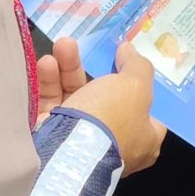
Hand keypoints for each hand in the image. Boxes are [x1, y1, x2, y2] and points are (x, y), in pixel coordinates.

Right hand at [40, 38, 167, 174]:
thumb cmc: (111, 120)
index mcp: (143, 140)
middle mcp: (113, 142)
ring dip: (67, 69)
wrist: (65, 150)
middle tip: (91, 47)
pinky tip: (46, 63)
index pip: (148, 113)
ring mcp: (81, 141)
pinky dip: (49, 83)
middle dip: (94, 68)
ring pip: (75, 97)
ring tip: (62, 45)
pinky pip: (52, 106)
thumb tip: (129, 51)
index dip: (141, 87)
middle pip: (106, 98)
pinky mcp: (52, 137)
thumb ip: (137, 66)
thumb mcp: (135, 86)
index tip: (130, 64)